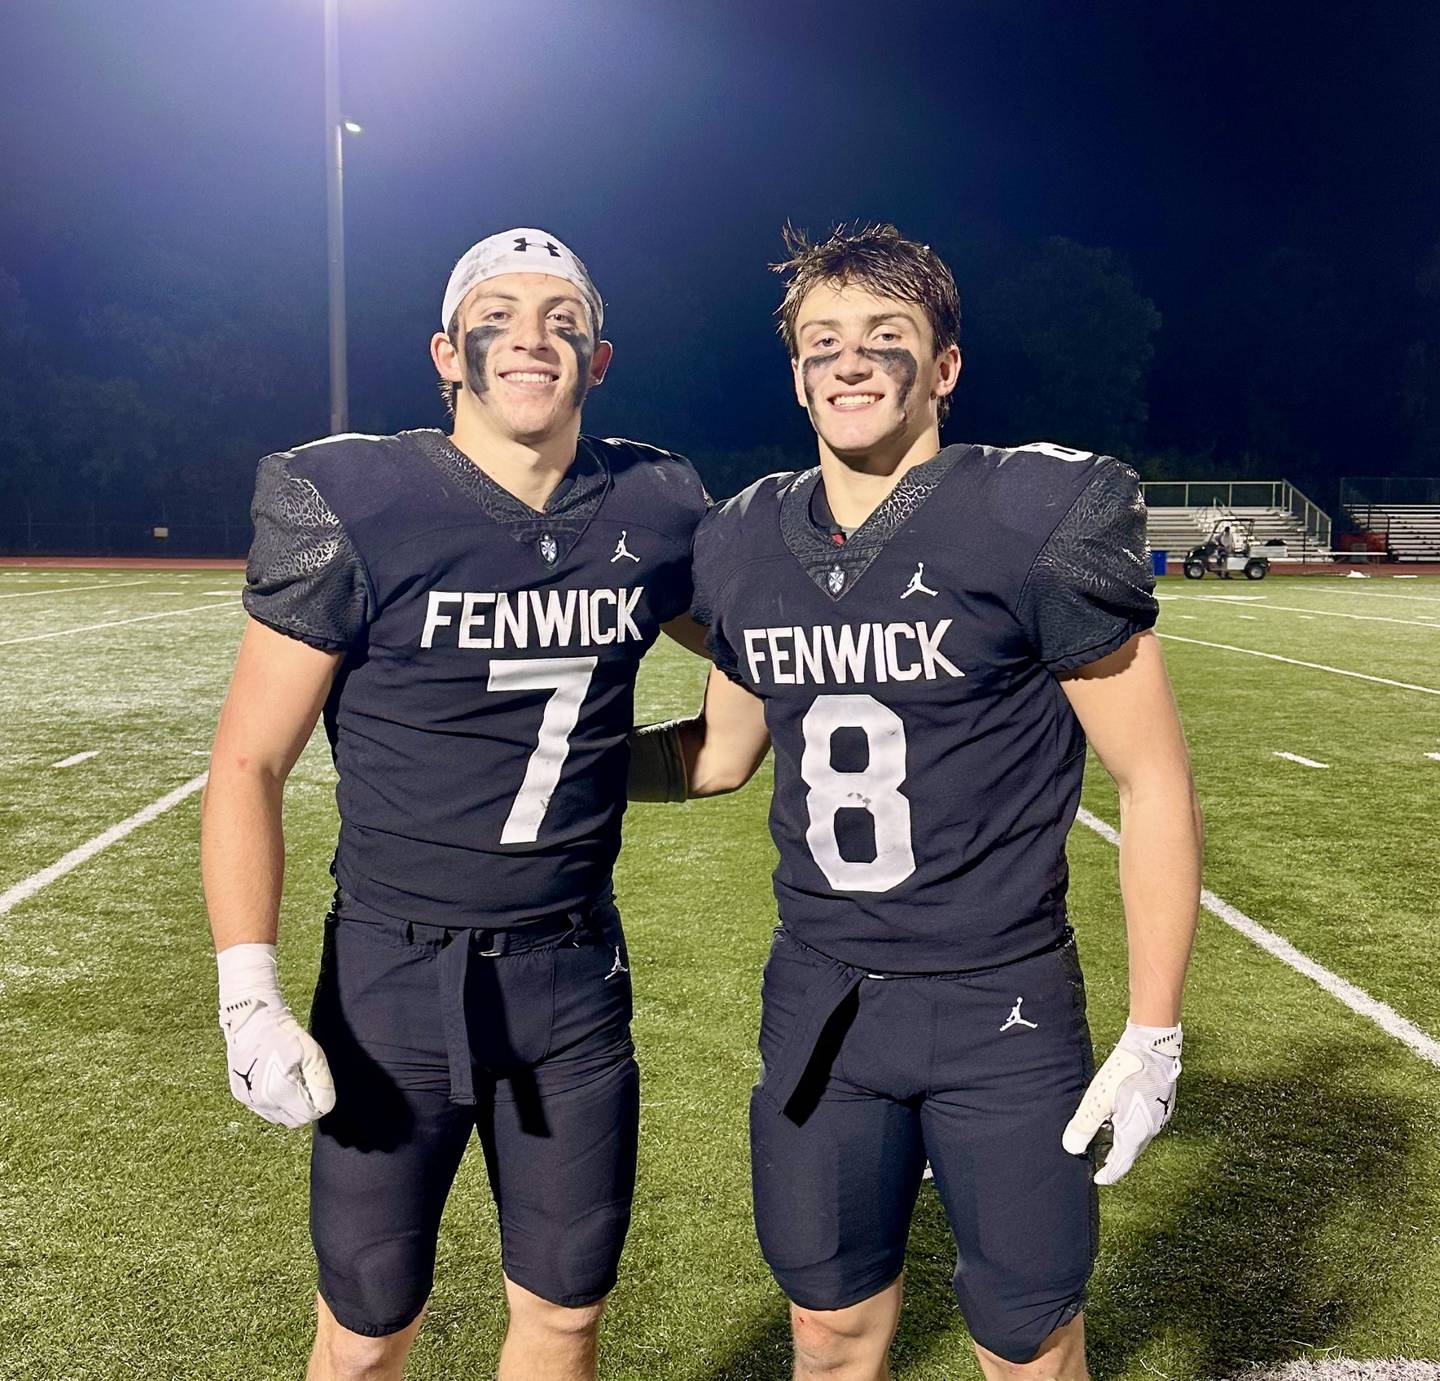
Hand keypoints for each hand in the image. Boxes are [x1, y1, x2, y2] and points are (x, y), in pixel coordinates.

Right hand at [217, 943, 334, 1127]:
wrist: (251, 1019)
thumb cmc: (283, 1033)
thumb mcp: (312, 1052)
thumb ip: (321, 1082)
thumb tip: (325, 1106)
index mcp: (278, 1092)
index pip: (309, 1115)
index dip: (319, 1102)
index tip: (317, 1083)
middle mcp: (260, 1102)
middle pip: (294, 1120)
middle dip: (306, 1106)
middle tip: (307, 1080)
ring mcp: (247, 1100)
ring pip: (279, 1118)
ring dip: (290, 1106)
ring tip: (292, 1078)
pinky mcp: (239, 1094)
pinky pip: (265, 1110)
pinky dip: (276, 1102)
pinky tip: (278, 1080)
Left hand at [1062, 1021, 1180, 1183]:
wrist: (1152, 1047)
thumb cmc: (1124, 1072)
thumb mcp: (1097, 1100)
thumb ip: (1084, 1125)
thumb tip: (1071, 1148)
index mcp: (1135, 1134)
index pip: (1121, 1164)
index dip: (1108, 1173)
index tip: (1097, 1179)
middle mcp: (1150, 1130)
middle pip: (1130, 1152)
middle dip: (1113, 1158)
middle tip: (1098, 1161)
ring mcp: (1158, 1116)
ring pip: (1136, 1137)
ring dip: (1120, 1142)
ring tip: (1103, 1138)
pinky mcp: (1160, 1104)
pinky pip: (1142, 1124)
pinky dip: (1128, 1128)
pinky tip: (1117, 1117)